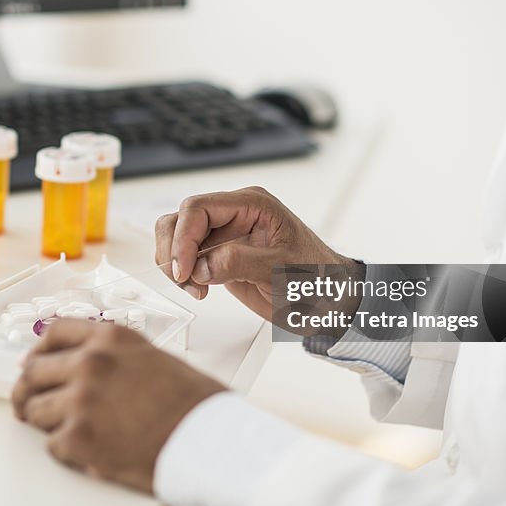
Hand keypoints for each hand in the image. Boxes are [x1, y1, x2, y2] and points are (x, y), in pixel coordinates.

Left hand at [11, 320, 224, 493]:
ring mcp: (80, 399)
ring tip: (60, 428)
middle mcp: (90, 363)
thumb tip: (87, 366)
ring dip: (43, 419)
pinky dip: (64, 449)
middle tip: (29, 401)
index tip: (34, 359)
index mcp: (110, 339)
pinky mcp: (77, 437)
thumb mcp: (152, 358)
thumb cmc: (192, 404)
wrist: (208, 440)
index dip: (39, 349)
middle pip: (34, 370)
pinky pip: (51, 443)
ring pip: (35, 408)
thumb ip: (115, 357)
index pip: (55, 333)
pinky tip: (84, 449)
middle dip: (29, 388)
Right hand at [155, 186, 363, 321]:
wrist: (331, 301)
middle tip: (186, 281)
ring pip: (177, 235)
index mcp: (253, 204)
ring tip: (195, 288)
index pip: (199, 208)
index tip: (183, 270)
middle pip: (181, 219)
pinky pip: (186, 256)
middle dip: (175, 250)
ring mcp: (225, 234)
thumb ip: (239, 263)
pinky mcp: (219, 254)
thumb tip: (201, 265)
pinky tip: (200, 288)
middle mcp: (235, 213)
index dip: (183, 238)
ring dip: (175, 262)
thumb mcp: (282, 272)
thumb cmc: (318, 280)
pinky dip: (183, 273)